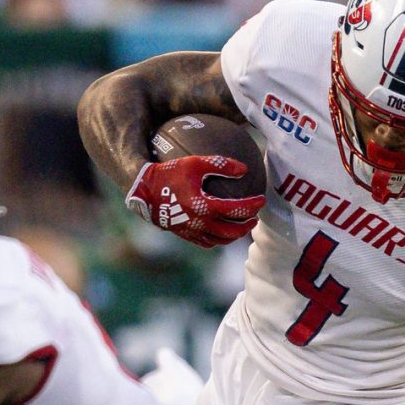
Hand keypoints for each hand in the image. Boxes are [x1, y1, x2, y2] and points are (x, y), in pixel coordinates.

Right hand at [126, 156, 263, 247]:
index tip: (261, 200)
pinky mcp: (185, 235)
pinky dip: (219, 239)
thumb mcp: (195, 162)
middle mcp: (200, 223)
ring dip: (234, 235)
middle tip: (255, 218)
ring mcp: (192, 231)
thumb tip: (244, 169)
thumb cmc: (169, 173)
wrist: (143, 192)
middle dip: (247, 226)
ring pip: (220, 240)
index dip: (253, 206)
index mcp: (204, 206)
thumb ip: (220, 164)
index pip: (237, 210)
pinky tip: (222, 231)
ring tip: (241, 226)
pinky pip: (207, 242)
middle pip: (232, 232)